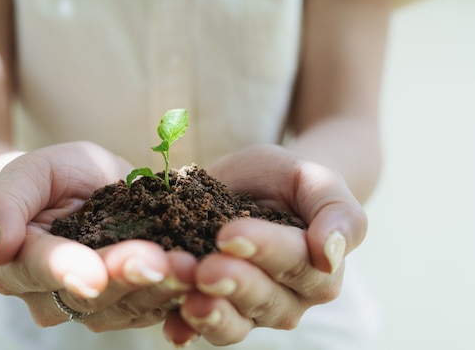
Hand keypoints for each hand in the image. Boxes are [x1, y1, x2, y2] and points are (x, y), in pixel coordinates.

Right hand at [0, 141, 195, 329]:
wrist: (79, 189)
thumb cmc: (47, 179)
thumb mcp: (25, 174)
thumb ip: (2, 204)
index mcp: (18, 266)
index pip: (41, 271)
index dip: (67, 271)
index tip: (93, 274)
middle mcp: (52, 297)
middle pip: (91, 297)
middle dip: (127, 279)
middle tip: (161, 263)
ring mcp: (95, 305)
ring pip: (128, 307)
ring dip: (161, 289)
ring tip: (191, 267)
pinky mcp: (132, 303)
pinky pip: (156, 306)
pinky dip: (180, 295)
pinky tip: (201, 277)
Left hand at [162, 144, 367, 345]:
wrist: (250, 186)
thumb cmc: (286, 181)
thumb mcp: (313, 180)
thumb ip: (337, 212)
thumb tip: (330, 255)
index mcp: (318, 266)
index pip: (296, 262)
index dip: (264, 250)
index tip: (230, 235)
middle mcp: (289, 297)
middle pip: (264, 299)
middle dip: (234, 284)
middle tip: (206, 270)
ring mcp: (251, 309)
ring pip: (235, 323)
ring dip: (209, 313)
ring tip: (187, 298)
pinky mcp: (215, 310)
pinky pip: (203, 329)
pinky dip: (186, 328)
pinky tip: (173, 326)